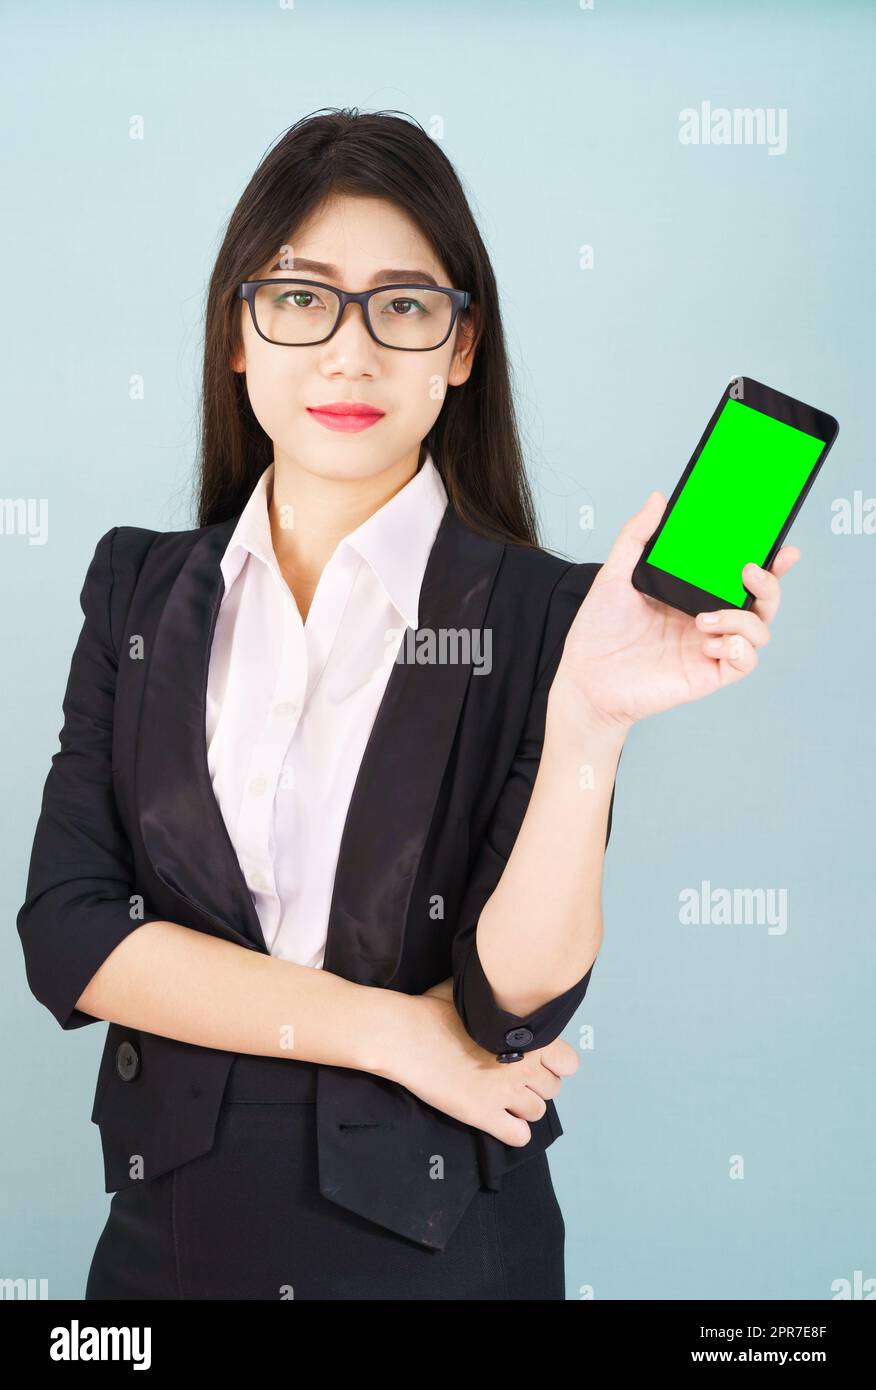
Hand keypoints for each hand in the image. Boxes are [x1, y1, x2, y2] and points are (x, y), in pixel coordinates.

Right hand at [390, 994, 579, 1147]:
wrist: (410, 1035)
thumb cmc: (438, 1008)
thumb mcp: (477, 992)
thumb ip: (501, 998)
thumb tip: (505, 984)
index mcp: (531, 1036)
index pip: (569, 1063)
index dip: (553, 1063)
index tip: (535, 1059)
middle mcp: (526, 1067)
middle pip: (552, 1089)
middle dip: (535, 1085)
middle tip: (513, 1077)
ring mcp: (507, 1093)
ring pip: (537, 1112)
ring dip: (523, 1107)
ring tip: (503, 1098)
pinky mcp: (485, 1115)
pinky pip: (519, 1136)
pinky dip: (513, 1131)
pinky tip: (498, 1119)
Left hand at [551, 491, 801, 729]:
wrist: (585, 677)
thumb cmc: (598, 632)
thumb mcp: (614, 575)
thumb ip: (635, 537)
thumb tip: (656, 500)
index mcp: (692, 597)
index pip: (739, 579)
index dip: (768, 565)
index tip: (781, 548)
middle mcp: (707, 621)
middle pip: (761, 603)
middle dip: (770, 585)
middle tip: (751, 571)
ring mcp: (709, 648)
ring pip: (759, 632)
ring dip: (742, 619)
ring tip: (704, 619)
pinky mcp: (707, 674)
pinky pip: (744, 662)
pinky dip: (738, 648)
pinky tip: (711, 643)